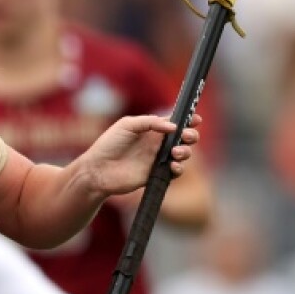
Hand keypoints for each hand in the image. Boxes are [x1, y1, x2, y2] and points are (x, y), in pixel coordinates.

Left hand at [83, 114, 201, 196]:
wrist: (98, 170)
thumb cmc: (108, 145)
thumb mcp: (127, 125)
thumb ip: (150, 122)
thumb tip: (173, 127)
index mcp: (150, 129)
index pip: (173, 122)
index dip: (187, 120)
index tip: (196, 119)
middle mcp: (156, 143)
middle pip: (183, 138)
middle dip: (191, 136)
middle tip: (187, 137)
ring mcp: (157, 159)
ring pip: (183, 154)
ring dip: (186, 151)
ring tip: (176, 152)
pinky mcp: (156, 174)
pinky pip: (175, 171)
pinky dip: (179, 167)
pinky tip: (172, 165)